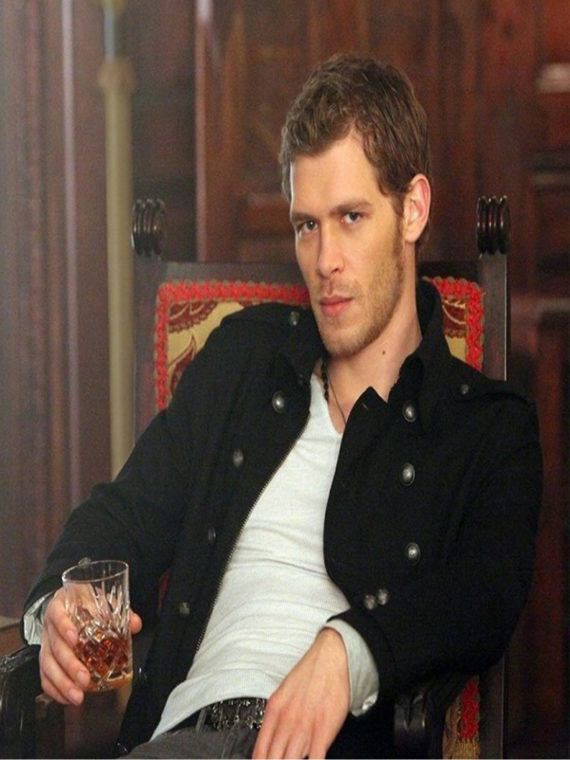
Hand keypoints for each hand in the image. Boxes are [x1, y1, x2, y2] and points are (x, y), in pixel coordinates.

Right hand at [38, 588, 141, 704]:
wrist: (68, 605)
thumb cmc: (84, 604)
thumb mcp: (99, 600)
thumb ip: (117, 612)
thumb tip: (135, 624)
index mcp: (60, 608)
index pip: (58, 615)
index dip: (65, 627)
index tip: (75, 638)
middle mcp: (49, 628)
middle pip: (55, 647)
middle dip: (70, 666)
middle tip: (84, 679)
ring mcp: (45, 645)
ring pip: (48, 666)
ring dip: (62, 683)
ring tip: (77, 695)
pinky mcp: (45, 660)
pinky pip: (45, 677)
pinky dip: (55, 690)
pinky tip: (67, 698)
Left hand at [252, 628, 349, 758]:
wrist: (329, 656)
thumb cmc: (308, 675)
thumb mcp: (284, 693)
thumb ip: (278, 719)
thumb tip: (275, 744)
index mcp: (274, 711)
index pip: (260, 751)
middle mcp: (286, 720)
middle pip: (274, 759)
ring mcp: (304, 725)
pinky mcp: (323, 728)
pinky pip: (315, 757)